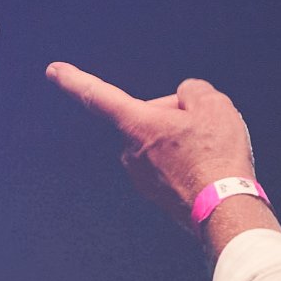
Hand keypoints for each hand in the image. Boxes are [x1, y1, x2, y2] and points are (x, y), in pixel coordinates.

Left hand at [45, 62, 256, 221]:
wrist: (227, 210)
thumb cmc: (217, 156)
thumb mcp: (213, 104)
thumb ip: (192, 90)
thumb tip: (186, 99)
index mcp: (136, 125)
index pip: (98, 96)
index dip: (75, 80)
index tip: (53, 71)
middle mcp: (130, 152)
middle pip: (148, 117)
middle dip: (172, 114)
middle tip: (204, 127)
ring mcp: (141, 177)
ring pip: (160, 142)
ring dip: (181, 140)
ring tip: (210, 153)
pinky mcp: (156, 195)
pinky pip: (168, 165)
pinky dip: (186, 162)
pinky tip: (208, 168)